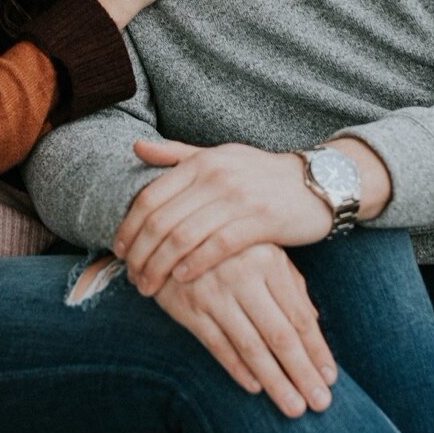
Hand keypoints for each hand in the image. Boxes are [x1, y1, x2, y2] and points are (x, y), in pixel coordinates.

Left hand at [115, 140, 329, 296]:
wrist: (315, 182)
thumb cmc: (259, 174)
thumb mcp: (218, 156)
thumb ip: (176, 154)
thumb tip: (135, 147)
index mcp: (200, 162)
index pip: (150, 197)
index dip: (129, 226)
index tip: (118, 250)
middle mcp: (215, 176)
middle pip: (161, 220)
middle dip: (140, 253)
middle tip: (131, 277)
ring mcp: (238, 198)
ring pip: (184, 236)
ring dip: (160, 266)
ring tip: (150, 285)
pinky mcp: (260, 221)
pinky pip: (218, 246)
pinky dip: (195, 264)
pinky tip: (182, 279)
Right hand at [153, 243, 336, 418]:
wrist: (169, 233)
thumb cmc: (227, 245)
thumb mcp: (262, 251)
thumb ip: (290, 283)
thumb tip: (314, 321)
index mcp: (269, 260)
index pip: (299, 315)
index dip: (317, 349)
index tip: (330, 377)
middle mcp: (243, 276)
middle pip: (280, 335)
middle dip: (303, 373)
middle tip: (320, 402)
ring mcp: (214, 293)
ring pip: (251, 346)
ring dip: (275, 381)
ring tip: (293, 406)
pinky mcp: (188, 307)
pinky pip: (217, 345)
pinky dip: (237, 368)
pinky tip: (256, 387)